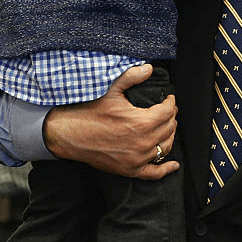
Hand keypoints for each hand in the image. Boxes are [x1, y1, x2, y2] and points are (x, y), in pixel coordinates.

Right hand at [42, 63, 179, 178]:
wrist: (68, 134)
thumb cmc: (88, 112)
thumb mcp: (111, 90)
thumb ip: (131, 77)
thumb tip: (149, 68)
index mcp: (141, 122)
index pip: (168, 111)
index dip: (171, 102)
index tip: (169, 98)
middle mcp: (143, 142)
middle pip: (169, 128)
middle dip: (171, 116)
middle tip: (167, 110)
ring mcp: (137, 159)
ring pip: (165, 147)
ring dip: (169, 135)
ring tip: (167, 126)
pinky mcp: (130, 170)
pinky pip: (155, 173)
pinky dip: (166, 168)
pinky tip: (173, 165)